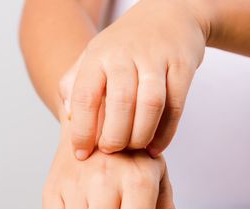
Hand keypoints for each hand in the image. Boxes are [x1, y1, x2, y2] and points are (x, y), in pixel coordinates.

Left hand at [60, 0, 207, 158]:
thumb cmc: (124, 44)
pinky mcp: (182, 66)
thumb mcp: (92, 56)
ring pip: (150, 105)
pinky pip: (176, 106)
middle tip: (111, 152)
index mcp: (97, 57)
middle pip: (120, 104)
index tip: (81, 153)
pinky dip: (166, 133)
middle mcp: (125, 56)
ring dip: (141, 135)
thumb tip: (67, 116)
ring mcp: (156, 60)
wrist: (169, 12)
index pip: (85, 97)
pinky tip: (155, 147)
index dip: (82, 130)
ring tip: (133, 149)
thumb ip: (74, 84)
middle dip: (114, 137)